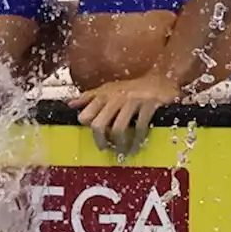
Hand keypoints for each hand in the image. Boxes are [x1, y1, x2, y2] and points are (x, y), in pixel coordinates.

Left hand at [67, 72, 181, 154]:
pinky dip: (137, 141)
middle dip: (101, 141)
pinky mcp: (149, 105)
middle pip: (99, 125)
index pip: (86, 115)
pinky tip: (136, 147)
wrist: (160, 80)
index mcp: (104, 94)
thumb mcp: (108, 89)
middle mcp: (116, 97)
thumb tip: (71, 104)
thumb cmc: (131, 88)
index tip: (95, 135)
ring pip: (118, 128)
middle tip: (105, 149)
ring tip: (121, 151)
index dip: (88, 128)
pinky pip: (140, 127)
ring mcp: (133, 101)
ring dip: (119, 144)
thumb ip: (89, 97)